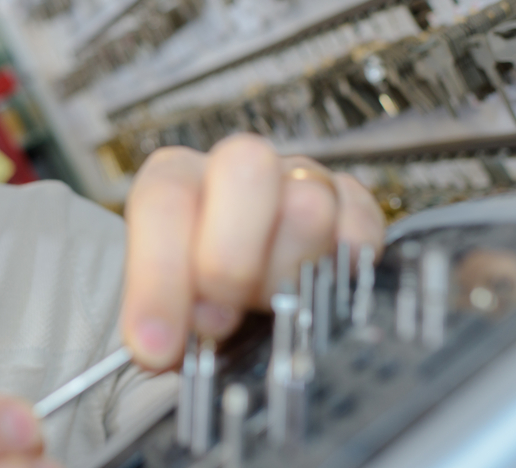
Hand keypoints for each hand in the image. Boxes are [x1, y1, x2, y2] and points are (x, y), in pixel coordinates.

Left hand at [121, 134, 385, 370]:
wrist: (232, 296)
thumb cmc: (191, 296)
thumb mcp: (160, 308)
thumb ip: (157, 317)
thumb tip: (155, 347)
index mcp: (174, 179)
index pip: (165, 200)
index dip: (161, 274)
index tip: (158, 342)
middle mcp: (234, 169)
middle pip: (244, 168)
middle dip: (230, 257)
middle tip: (217, 321)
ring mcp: (298, 181)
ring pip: (310, 202)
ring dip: (287, 275)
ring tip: (266, 313)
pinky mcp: (350, 204)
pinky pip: (361, 222)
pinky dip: (345, 263)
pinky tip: (323, 290)